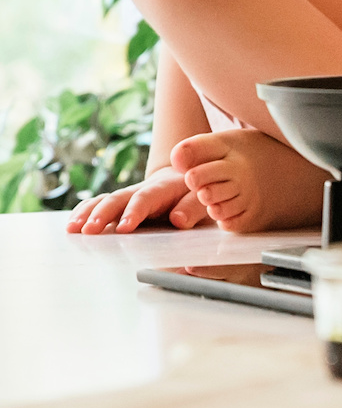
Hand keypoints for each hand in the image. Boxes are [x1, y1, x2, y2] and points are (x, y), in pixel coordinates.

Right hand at [66, 167, 205, 233]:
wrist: (185, 177)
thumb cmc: (196, 194)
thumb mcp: (203, 199)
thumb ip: (193, 209)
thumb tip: (178, 220)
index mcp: (163, 189)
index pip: (146, 199)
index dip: (134, 212)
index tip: (123, 228)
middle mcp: (140, 190)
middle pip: (118, 198)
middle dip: (102, 214)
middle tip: (89, 230)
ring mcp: (127, 197)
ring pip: (103, 201)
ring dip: (87, 214)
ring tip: (72, 229)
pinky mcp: (118, 204)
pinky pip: (97, 204)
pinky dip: (83, 212)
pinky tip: (71, 225)